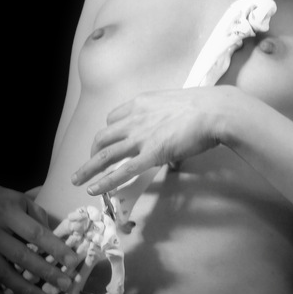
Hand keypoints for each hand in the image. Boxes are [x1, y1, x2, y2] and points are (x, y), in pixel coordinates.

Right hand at [0, 185, 77, 293]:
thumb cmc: (0, 201)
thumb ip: (38, 217)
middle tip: (64, 285)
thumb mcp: (20, 201)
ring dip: (24, 289)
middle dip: (45, 272)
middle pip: (22, 256)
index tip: (72, 261)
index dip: (55, 248)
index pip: (36, 233)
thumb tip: (54, 238)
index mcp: (9, 214)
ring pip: (3, 273)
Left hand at [71, 87, 234, 195]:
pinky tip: (94, 190)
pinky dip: (105, 182)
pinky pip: (122, 171)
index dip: (109, 132)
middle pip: (103, 136)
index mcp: (142, 103)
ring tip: (76, 180)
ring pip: (105, 155)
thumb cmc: (205, 106)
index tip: (109, 141)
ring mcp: (142, 137)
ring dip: (87, 169)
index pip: (114, 118)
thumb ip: (167, 118)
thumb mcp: (177, 104)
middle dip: (92, 151)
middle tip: (91, 163)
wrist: (216, 110)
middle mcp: (136, 119)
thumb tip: (171, 135)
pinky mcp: (151, 154)